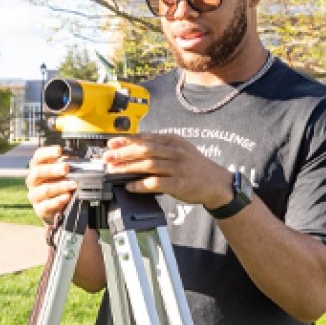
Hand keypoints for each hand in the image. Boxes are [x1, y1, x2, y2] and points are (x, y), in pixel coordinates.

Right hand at [25, 144, 76, 223]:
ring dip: (60, 186)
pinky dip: (58, 201)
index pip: (38, 157)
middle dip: (52, 169)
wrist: (56, 209)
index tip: (59, 150)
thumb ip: (67, 165)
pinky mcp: (40, 209)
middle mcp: (33, 181)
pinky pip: (47, 206)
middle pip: (37, 172)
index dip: (48, 152)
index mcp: (38, 168)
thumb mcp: (62, 173)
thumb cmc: (59, 185)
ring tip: (73, 184)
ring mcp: (35, 195)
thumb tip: (76, 159)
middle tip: (66, 168)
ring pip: (44, 190)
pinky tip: (68, 197)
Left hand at [101, 134, 232, 207]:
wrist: (216, 182)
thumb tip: (132, 148)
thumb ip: (160, 147)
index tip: (111, 143)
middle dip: (124, 153)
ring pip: (148, 165)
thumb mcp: (179, 149)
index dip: (126, 140)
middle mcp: (175, 152)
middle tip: (109, 157)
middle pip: (145, 149)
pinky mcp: (179, 184)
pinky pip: (156, 183)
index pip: (146, 137)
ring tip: (114, 171)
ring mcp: (178, 168)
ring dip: (128, 168)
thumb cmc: (194, 166)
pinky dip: (140, 185)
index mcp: (173, 140)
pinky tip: (130, 186)